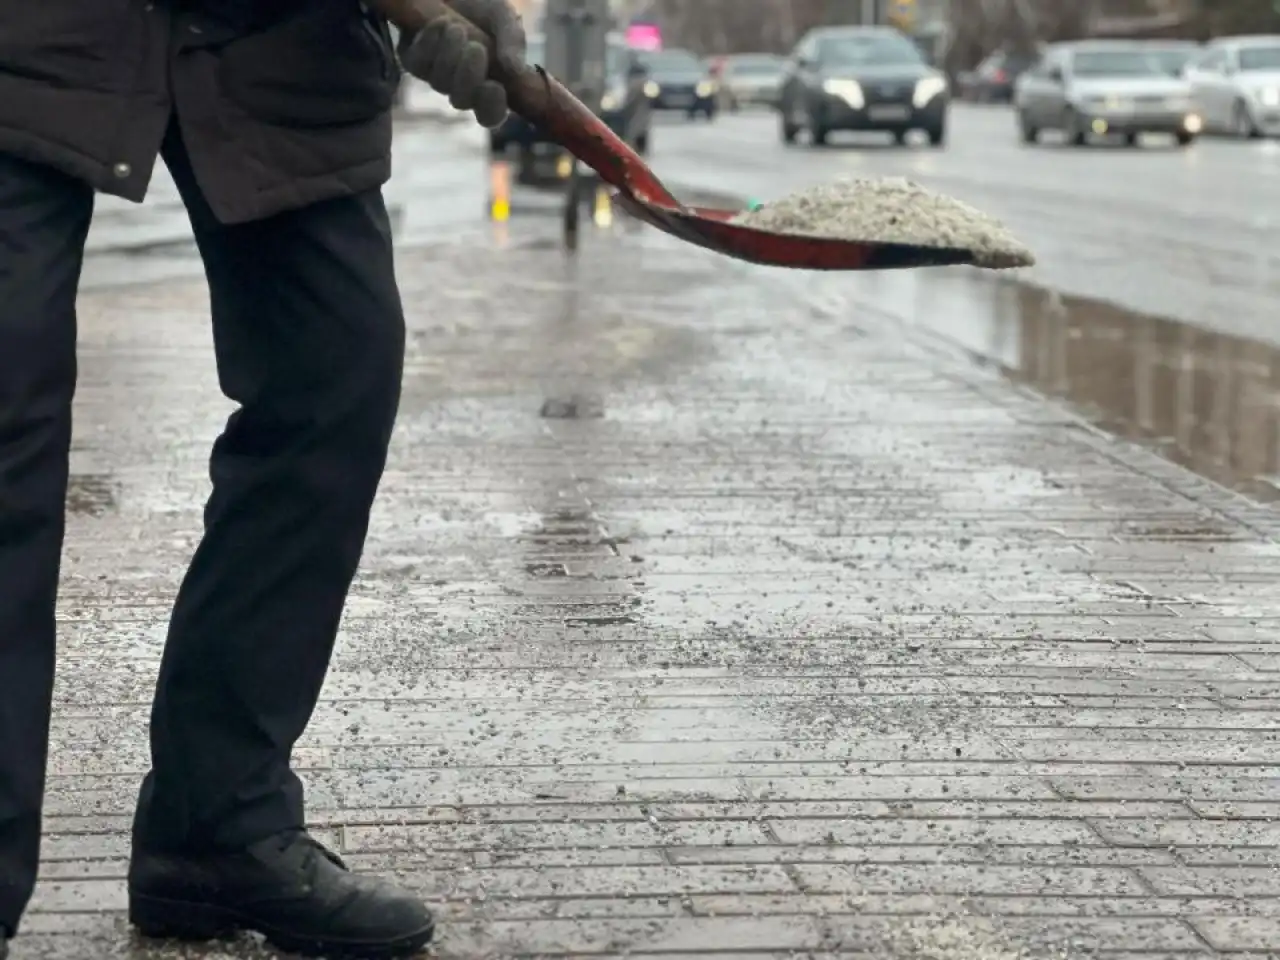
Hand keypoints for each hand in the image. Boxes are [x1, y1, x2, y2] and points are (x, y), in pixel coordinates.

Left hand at [398, 0, 525, 127]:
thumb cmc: (481, 5)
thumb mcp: (504, 17)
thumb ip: (513, 41)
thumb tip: (515, 70)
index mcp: (489, 84)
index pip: (490, 114)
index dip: (491, 108)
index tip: (495, 86)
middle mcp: (461, 86)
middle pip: (461, 101)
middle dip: (468, 77)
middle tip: (476, 48)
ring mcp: (435, 75)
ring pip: (439, 83)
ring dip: (449, 56)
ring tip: (457, 28)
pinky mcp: (412, 59)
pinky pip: (417, 64)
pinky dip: (429, 44)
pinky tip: (440, 23)